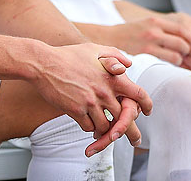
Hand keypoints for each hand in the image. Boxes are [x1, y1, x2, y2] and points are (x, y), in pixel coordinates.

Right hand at [30, 43, 151, 154]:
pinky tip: (87, 122)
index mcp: (112, 77)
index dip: (147, 105)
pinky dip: (90, 127)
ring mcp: (90, 102)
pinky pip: (89, 127)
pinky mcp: (75, 110)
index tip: (147, 112)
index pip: (139, 94)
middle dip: (132, 132)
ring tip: (105, 131)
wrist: (42, 63)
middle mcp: (104, 91)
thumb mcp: (93, 49)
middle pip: (126, 118)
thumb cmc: (68, 55)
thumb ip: (114, 55)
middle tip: (135, 140)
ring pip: (107, 126)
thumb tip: (129, 64)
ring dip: (107, 130)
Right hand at [109, 16, 190, 65]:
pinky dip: (173, 64)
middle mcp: (154, 30)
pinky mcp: (146, 53)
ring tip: (176, 59)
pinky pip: (168, 61)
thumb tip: (185, 36)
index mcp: (155, 20)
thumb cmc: (130, 33)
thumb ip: (163, 28)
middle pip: (183, 41)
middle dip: (187, 50)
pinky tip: (168, 64)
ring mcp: (150, 42)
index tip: (188, 43)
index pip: (183, 29)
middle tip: (183, 53)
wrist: (109, 37)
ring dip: (180, 59)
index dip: (190, 38)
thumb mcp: (146, 23)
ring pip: (178, 54)